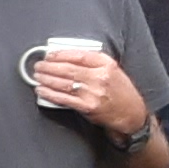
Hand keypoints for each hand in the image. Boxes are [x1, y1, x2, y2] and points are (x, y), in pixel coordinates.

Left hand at [28, 45, 144, 134]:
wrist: (131, 113)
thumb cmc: (120, 91)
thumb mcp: (113, 70)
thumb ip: (94, 63)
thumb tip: (67, 57)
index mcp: (107, 65)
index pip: (79, 55)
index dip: (60, 54)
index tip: (49, 55)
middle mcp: (100, 77)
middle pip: (68, 69)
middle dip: (49, 67)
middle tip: (38, 66)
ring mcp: (93, 93)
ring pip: (63, 83)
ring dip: (46, 79)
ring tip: (37, 76)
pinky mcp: (87, 107)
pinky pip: (64, 98)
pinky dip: (50, 94)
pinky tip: (41, 90)